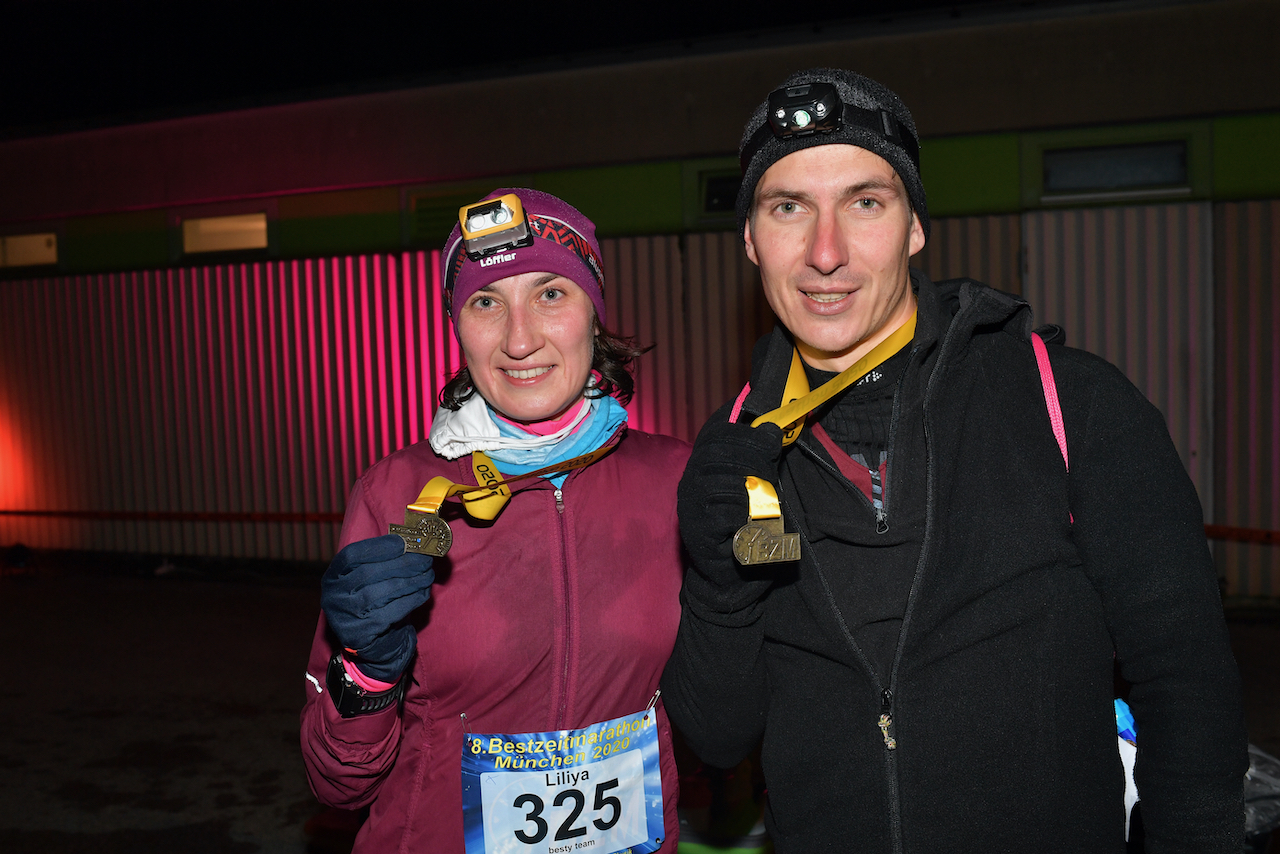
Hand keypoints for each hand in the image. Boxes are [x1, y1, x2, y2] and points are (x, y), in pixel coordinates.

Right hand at [321, 534, 434, 681]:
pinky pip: (390, 612)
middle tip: (425, 559)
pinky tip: (423, 593)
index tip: (404, 542)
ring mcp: (344, 616)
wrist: (376, 646)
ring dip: (410, 581)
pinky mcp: (360, 634)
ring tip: (428, 575)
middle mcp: (333, 596)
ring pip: (381, 592)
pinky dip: (411, 600)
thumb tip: (413, 541)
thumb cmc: (378, 605)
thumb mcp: (373, 580)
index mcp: (333, 577)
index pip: (351, 556)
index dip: (378, 547)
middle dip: (402, 563)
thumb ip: (385, 561)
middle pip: (368, 573)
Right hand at [677, 418, 784, 604]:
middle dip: (757, 464)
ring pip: (729, 484)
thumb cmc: (745, 532)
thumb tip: (770, 427)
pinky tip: (751, 530)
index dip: (748, 434)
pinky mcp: (698, 531)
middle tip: (770, 487)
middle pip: (724, 455)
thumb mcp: (755, 489)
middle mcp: (690, 482)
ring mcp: (691, 506)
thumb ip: (759, 459)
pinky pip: (729, 514)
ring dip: (755, 497)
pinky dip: (748, 521)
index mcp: (702, 468)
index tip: (772, 440)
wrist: (730, 580)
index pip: (718, 435)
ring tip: (763, 514)